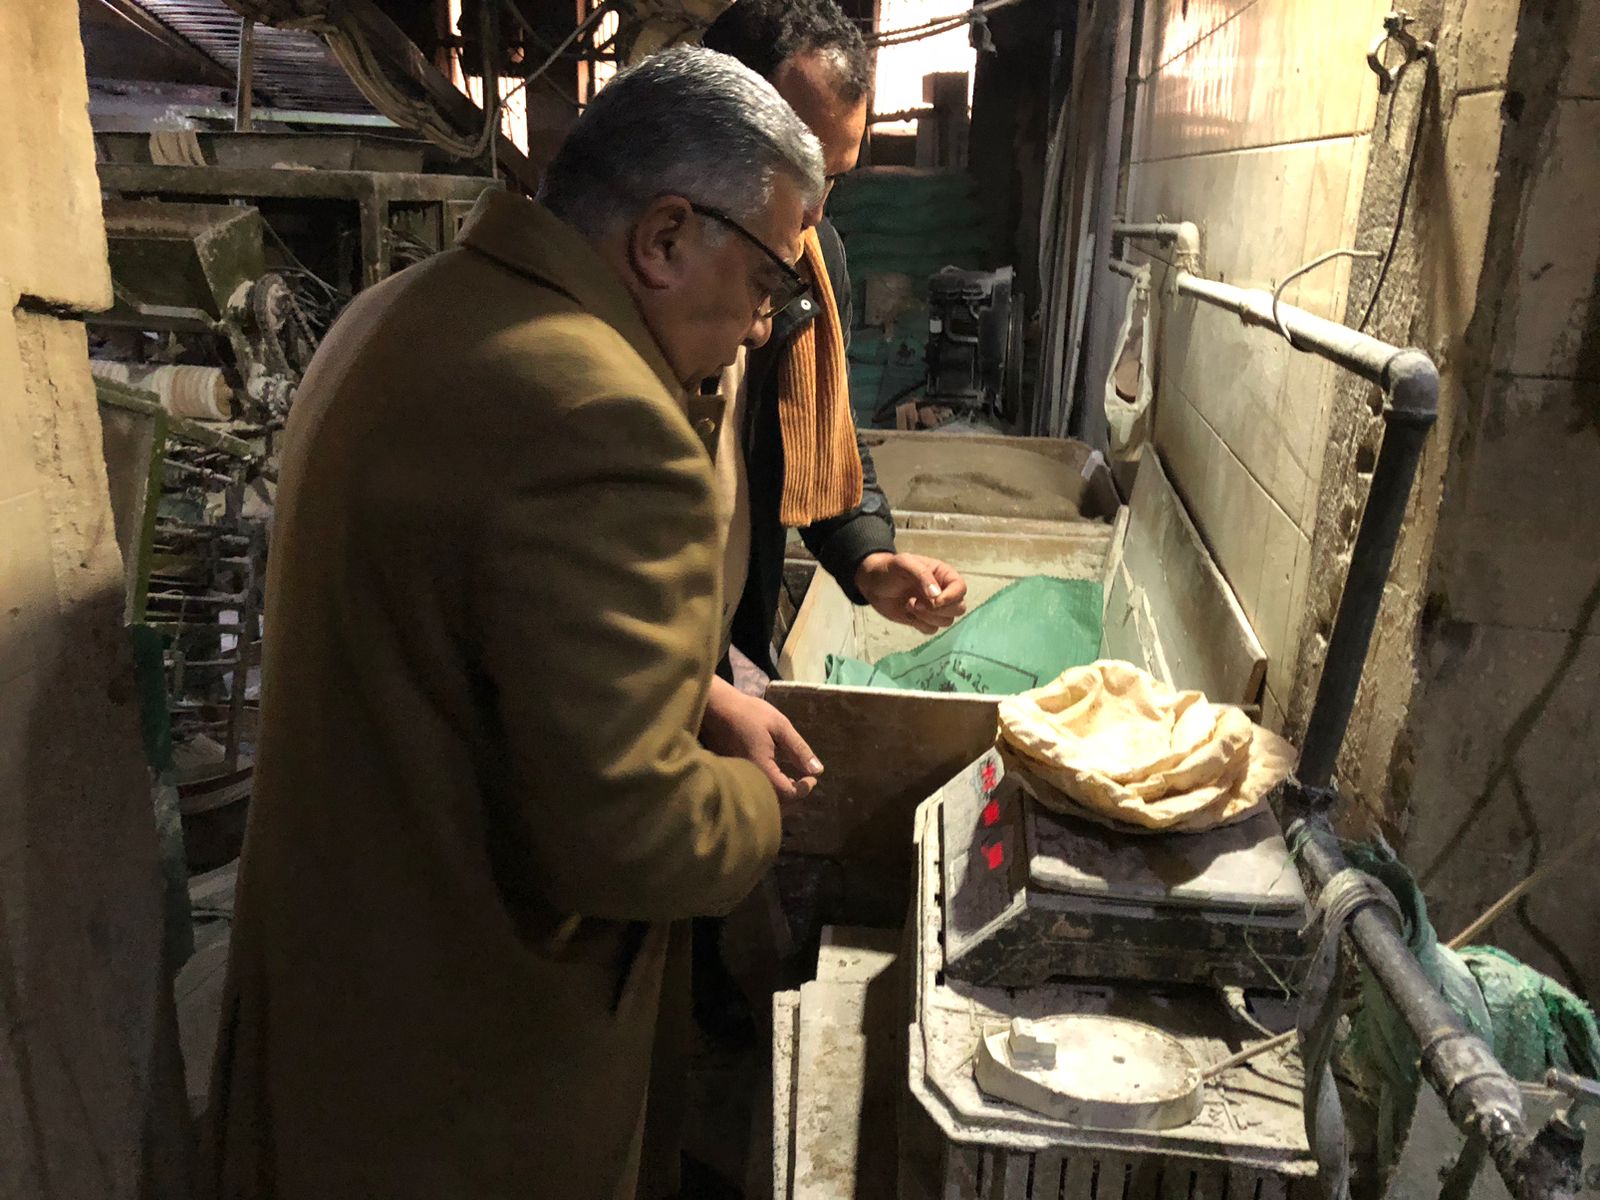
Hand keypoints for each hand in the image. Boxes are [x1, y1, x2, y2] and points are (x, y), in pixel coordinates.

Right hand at [701, 676, 821, 802]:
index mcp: (762, 769)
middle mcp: (749, 780)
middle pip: (777, 804)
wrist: (716, 708)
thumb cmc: (748, 713)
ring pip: (765, 800)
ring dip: (782, 795)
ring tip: (792, 781)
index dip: (805, 788)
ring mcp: (739, 780)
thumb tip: (818, 770)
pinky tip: (776, 777)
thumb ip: (799, 749)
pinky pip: (755, 792)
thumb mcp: (780, 726)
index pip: (789, 793)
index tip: (813, 776)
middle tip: (805, 781)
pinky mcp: (734, 776)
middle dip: (795, 796)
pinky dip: (769, 791)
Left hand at [854, 551, 968, 634]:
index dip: (951, 598)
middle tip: (917, 603)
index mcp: (943, 575)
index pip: (961, 589)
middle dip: (938, 610)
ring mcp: (934, 608)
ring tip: (910, 604)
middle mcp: (943, 592)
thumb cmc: (890, 569)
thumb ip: (922, 575)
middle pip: (958, 608)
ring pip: (947, 621)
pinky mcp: (923, 620)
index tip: (934, 601)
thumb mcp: (905, 563)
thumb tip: (936, 596)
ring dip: (927, 617)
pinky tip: (908, 612)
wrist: (872, 583)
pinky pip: (932, 630)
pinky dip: (920, 624)